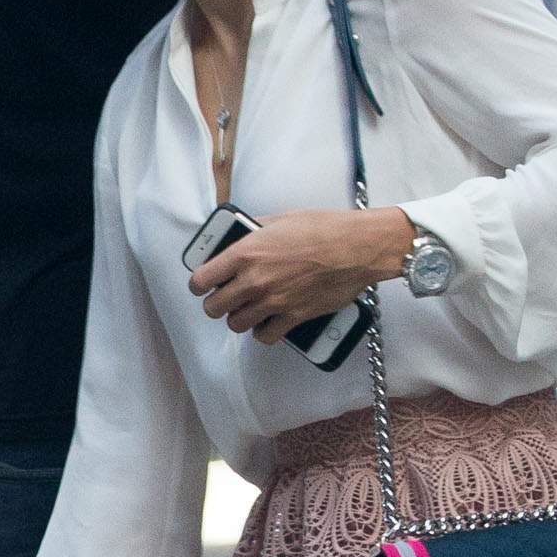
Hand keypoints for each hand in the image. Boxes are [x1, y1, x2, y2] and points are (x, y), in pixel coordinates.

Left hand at [191, 208, 415, 341]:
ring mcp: (272, 302)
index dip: (199, 284)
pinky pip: (265, 336)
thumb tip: (243, 235)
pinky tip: (268, 321)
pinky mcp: (293, 317)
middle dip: (217, 303)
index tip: (204, 284)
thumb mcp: (280, 219)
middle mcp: (254, 281)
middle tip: (227, 297)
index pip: (201, 279)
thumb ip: (255, 230)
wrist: (356, 248)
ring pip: (236, 324)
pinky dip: (264, 332)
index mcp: (245, 253)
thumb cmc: (324, 229)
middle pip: (214, 308)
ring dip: (240, 317)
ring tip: (249, 308)